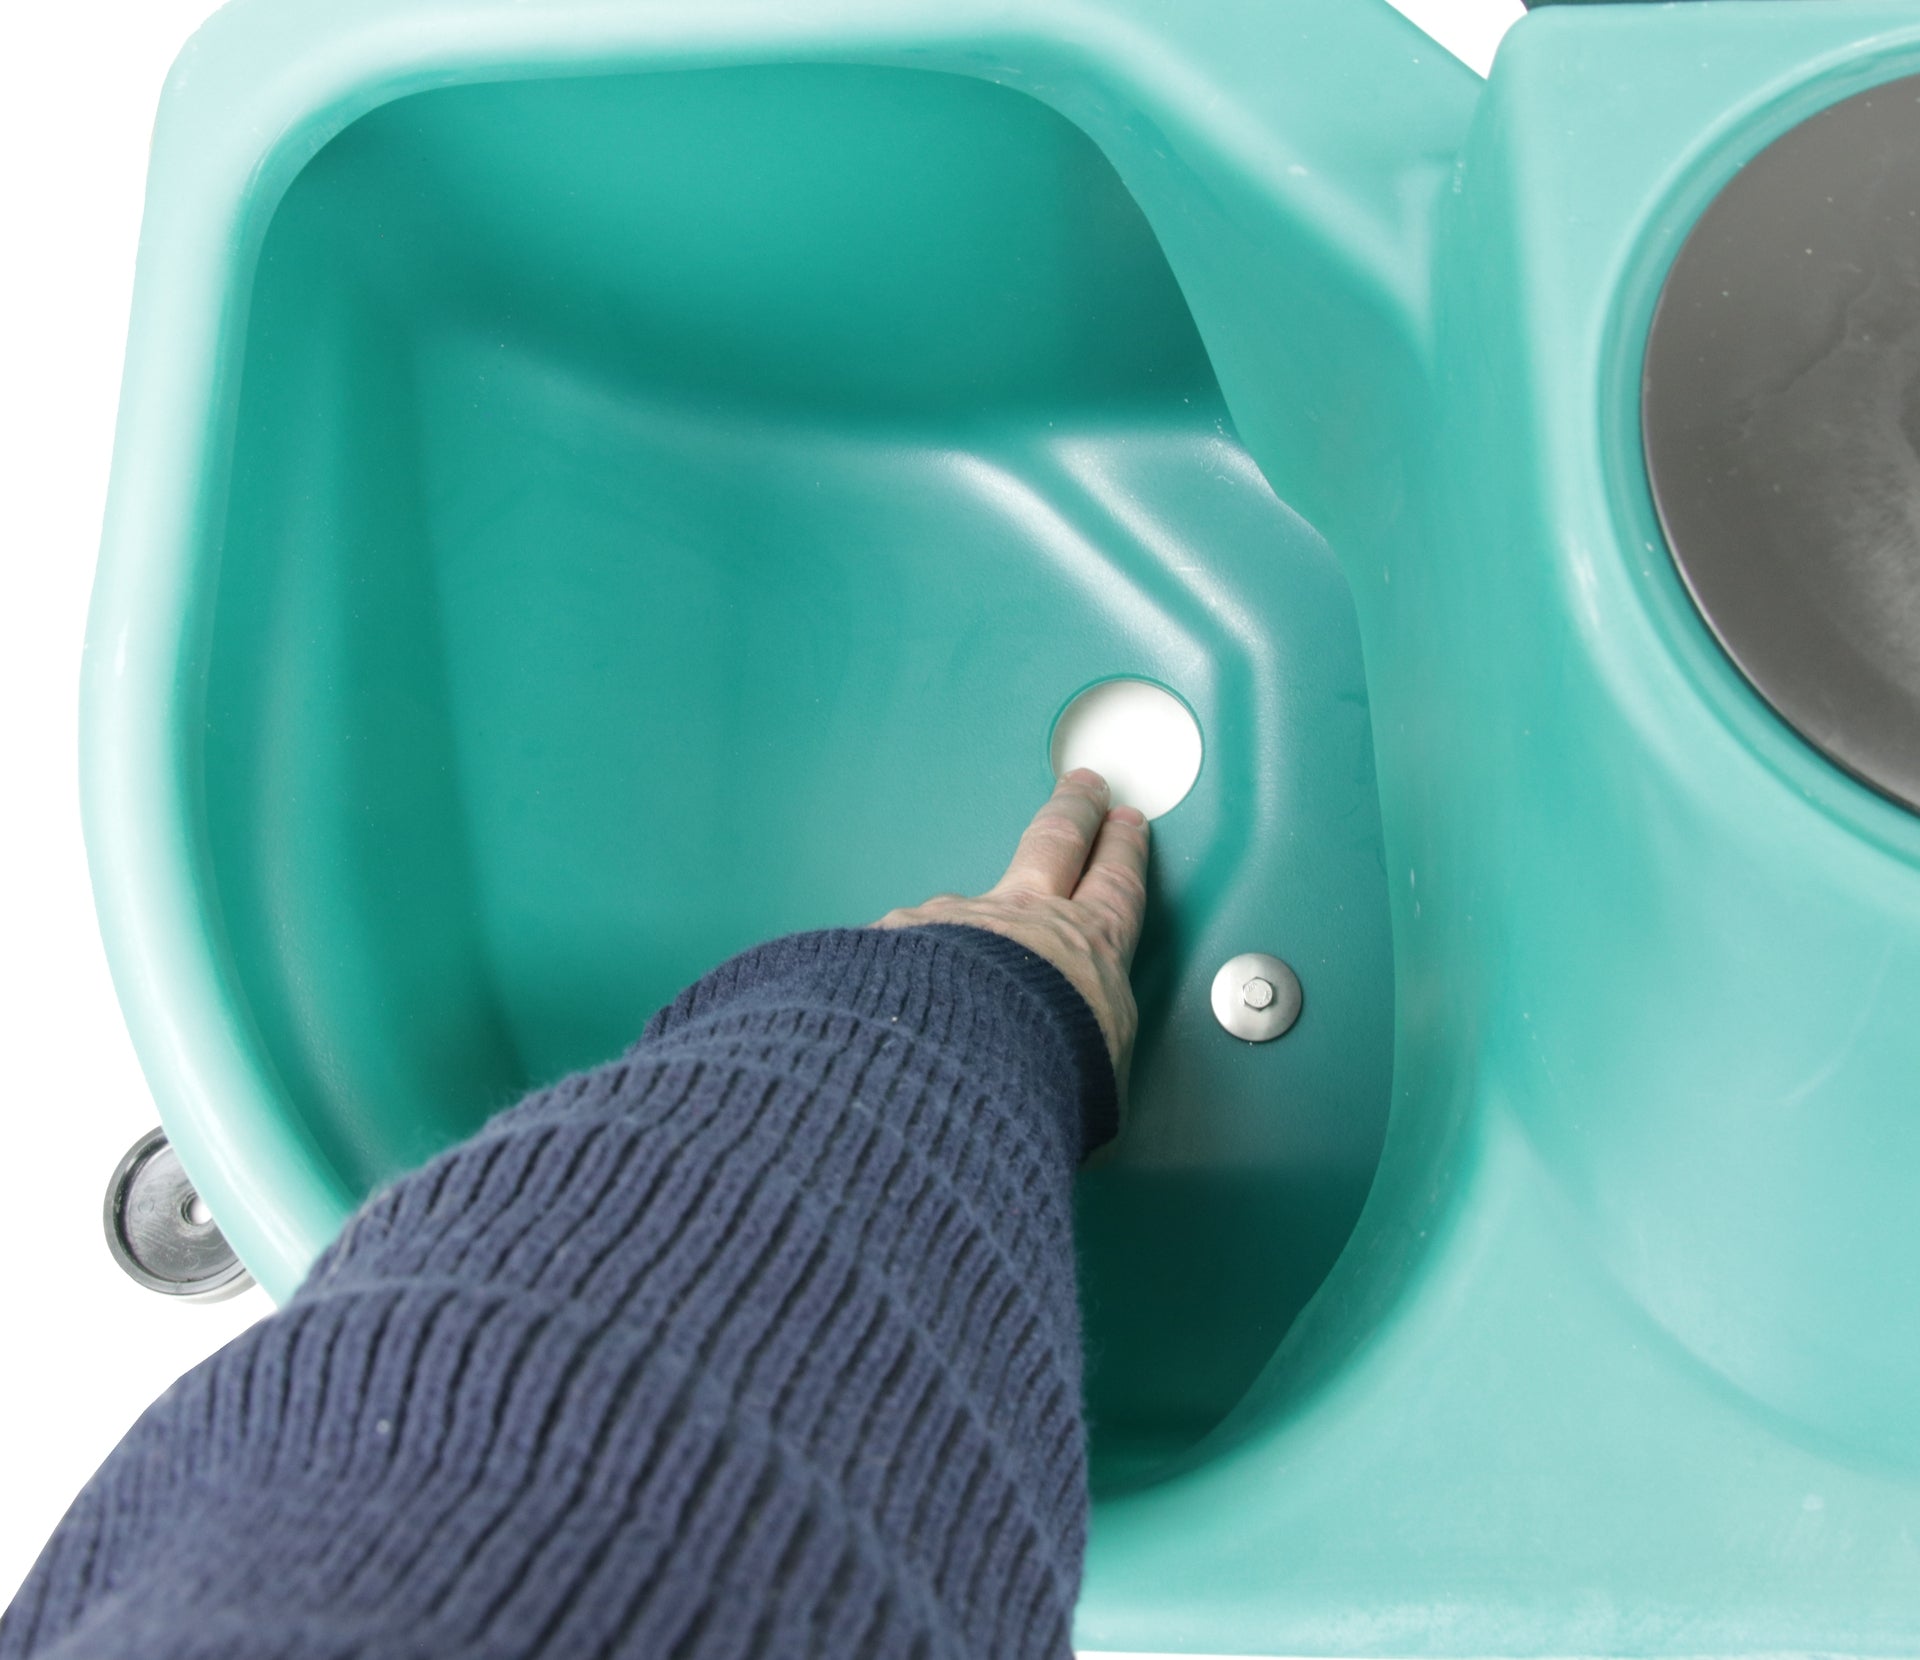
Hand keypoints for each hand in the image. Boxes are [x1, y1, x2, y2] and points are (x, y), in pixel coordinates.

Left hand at [874, 769, 1149, 1092]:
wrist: (964, 1068)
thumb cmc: (1041, 1081)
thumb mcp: (1096, 1082)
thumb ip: (1084, 1061)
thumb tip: (1073, 1085)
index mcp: (1090, 950)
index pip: (1115, 886)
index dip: (1122, 850)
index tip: (1126, 823)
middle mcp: (1026, 920)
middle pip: (1056, 845)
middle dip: (1073, 811)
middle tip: (1082, 787)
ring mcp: (962, 921)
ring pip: (975, 894)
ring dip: (979, 901)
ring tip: (975, 913)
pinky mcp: (904, 937)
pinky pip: (910, 940)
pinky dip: (910, 953)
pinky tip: (903, 974)